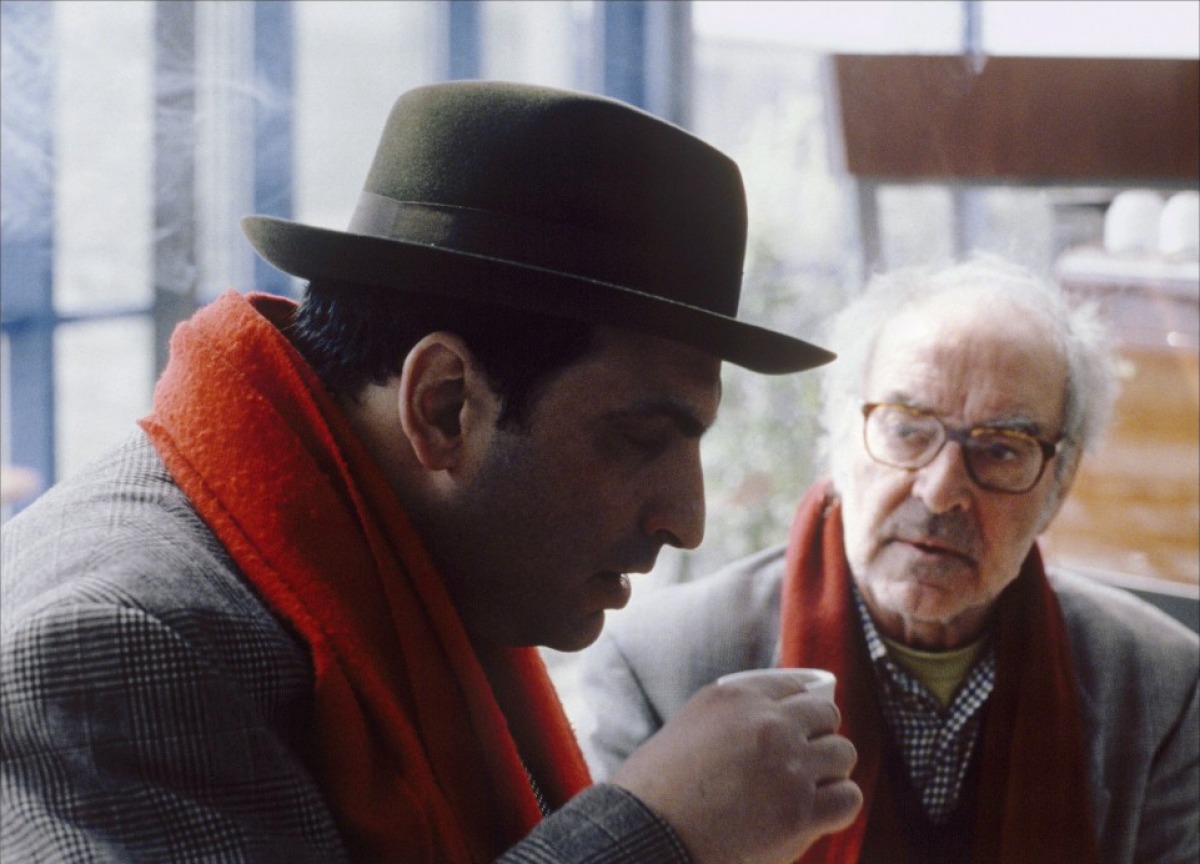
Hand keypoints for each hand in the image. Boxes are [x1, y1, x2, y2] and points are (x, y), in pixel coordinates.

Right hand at [611, 671, 861, 863]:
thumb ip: (730, 719)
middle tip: (807, 761)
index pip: (796, 686)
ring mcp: (788, 766)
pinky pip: (848, 798)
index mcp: (736, 696)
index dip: (803, 709)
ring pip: (843, 753)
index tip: (803, 726)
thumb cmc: (657, 789)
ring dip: (831, 771)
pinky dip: (839, 806)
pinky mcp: (800, 812)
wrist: (646, 832)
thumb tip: (771, 726)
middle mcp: (767, 723)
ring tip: (812, 790)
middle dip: (821, 736)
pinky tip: (821, 813)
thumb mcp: (688, 726)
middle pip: (827, 716)